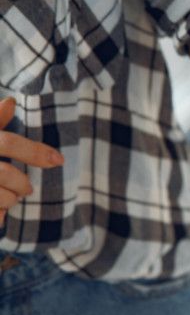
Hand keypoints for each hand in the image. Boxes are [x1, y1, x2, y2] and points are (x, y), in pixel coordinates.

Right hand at [0, 97, 63, 225]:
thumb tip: (11, 102)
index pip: (8, 143)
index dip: (35, 152)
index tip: (59, 160)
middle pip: (4, 173)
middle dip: (22, 184)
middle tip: (28, 188)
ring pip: (0, 196)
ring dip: (11, 200)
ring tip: (12, 198)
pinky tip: (1, 213)